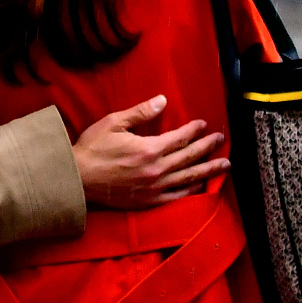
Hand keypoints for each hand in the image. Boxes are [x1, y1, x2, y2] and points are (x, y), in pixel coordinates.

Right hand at [71, 95, 228, 210]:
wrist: (77, 179)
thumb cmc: (92, 148)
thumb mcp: (114, 123)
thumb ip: (140, 113)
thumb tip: (163, 100)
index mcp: (149, 149)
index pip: (180, 138)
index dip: (194, 130)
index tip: (204, 124)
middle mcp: (157, 170)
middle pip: (190, 157)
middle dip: (208, 147)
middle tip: (221, 140)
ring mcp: (155, 188)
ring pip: (189, 178)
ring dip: (208, 169)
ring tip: (224, 164)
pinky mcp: (149, 201)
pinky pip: (177, 197)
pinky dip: (192, 190)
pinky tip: (201, 185)